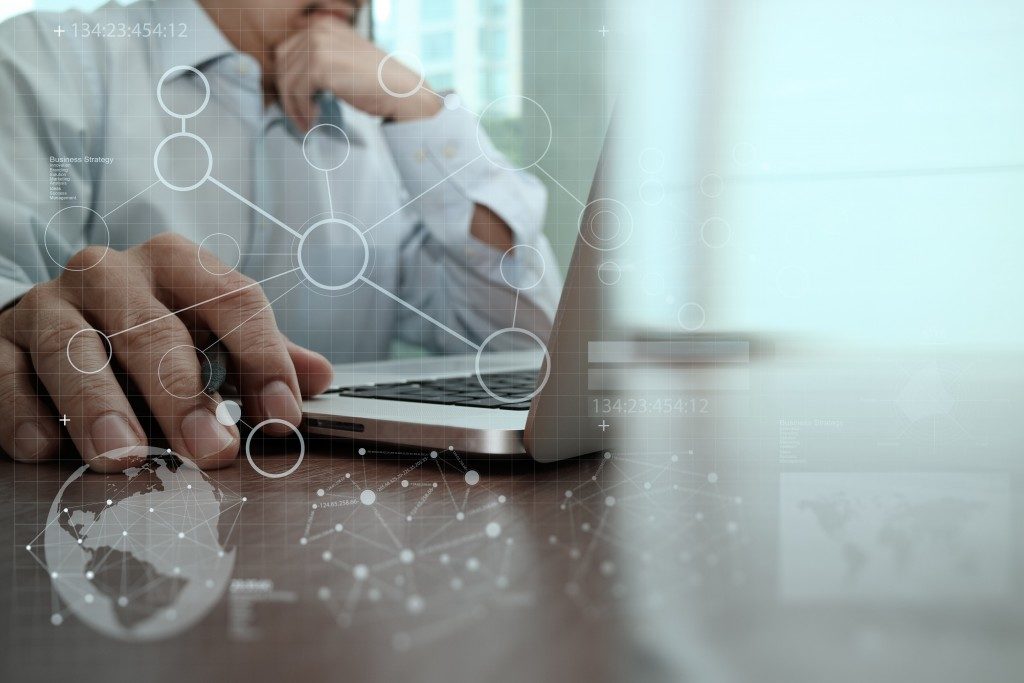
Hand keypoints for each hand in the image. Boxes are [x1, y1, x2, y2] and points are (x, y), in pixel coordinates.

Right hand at [0, 233, 332, 470]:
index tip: (283, 415)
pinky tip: (47, 448)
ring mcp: (50, 304)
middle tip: (210, 451)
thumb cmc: (148, 336)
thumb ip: (256, 357)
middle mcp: (112, 274)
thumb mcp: (208, 336)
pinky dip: (26, 412)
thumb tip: (321, 377)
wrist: (53, 322)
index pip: (232, 300)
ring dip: (102, 406)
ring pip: (74, 349)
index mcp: (177, 264)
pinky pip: (5, 374)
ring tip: (126, 456)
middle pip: (153, 329)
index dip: (263, 358)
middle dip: (184, 395)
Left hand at [272, 16, 441, 130]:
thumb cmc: (378, 83)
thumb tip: (289, 79)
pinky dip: (302, 111)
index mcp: (323, 25)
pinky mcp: (321, 66)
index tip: (295, 102)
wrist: (403, 92)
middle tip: (298, 116)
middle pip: (282, 65)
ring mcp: (319, 46)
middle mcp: (319, 29)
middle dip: (287, 94)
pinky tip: (314, 120)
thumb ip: (320, 61)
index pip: (286, 52)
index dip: (287, 80)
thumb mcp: (344, 61)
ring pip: (287, 81)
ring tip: (306, 123)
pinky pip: (297, 92)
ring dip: (294, 108)